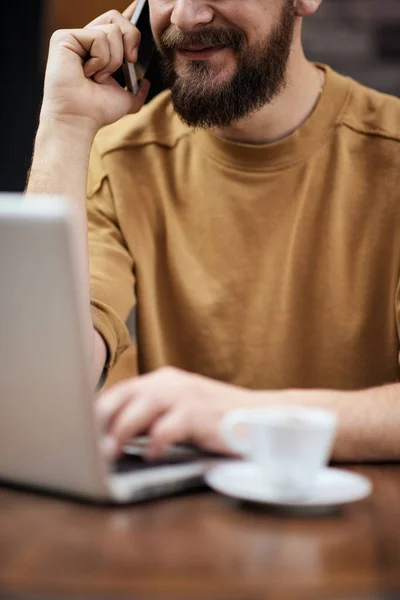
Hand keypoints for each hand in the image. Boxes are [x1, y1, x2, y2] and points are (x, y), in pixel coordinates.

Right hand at [40, 1, 149, 133]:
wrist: (80, 120)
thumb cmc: (96, 112)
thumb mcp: (124, 100)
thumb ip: (137, 92)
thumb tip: (146, 84)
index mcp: (98, 51)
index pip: (115, 24)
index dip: (129, 14)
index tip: (141, 4)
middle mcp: (85, 41)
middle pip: (117, 19)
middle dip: (131, 39)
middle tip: (130, 62)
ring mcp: (74, 38)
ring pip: (111, 30)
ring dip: (113, 60)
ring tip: (98, 77)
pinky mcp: (64, 38)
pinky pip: (99, 37)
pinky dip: (101, 60)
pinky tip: (88, 73)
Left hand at [97, 367, 262, 459]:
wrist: (262, 416)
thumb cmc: (216, 419)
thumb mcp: (180, 411)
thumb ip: (153, 416)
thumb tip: (116, 435)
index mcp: (163, 380)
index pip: (121, 391)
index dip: (98, 411)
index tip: (82, 431)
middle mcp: (171, 382)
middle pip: (125, 394)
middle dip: (102, 419)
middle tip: (87, 444)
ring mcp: (187, 394)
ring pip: (142, 405)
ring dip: (122, 429)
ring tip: (109, 452)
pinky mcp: (200, 412)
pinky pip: (170, 426)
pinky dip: (156, 442)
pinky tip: (152, 456)